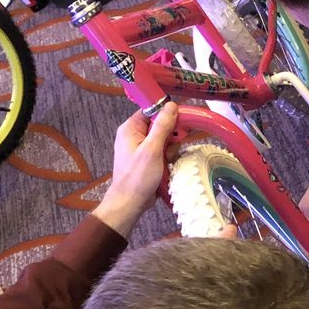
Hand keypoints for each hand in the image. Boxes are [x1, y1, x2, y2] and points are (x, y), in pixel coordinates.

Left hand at [94, 102, 178, 236]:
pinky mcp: (147, 159)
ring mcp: (141, 148)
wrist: (130, 202)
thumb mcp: (152, 149)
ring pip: (164, 139)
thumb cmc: (137, 177)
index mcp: (130, 128)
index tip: (178, 123)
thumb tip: (171, 105)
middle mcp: (134, 135)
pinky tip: (165, 166)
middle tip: (169, 148)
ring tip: (165, 161)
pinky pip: (162, 151)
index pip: (151, 110)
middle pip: (160, 125)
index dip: (166, 115)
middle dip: (170, 136)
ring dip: (170, 149)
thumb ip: (162, 126)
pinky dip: (167, 157)